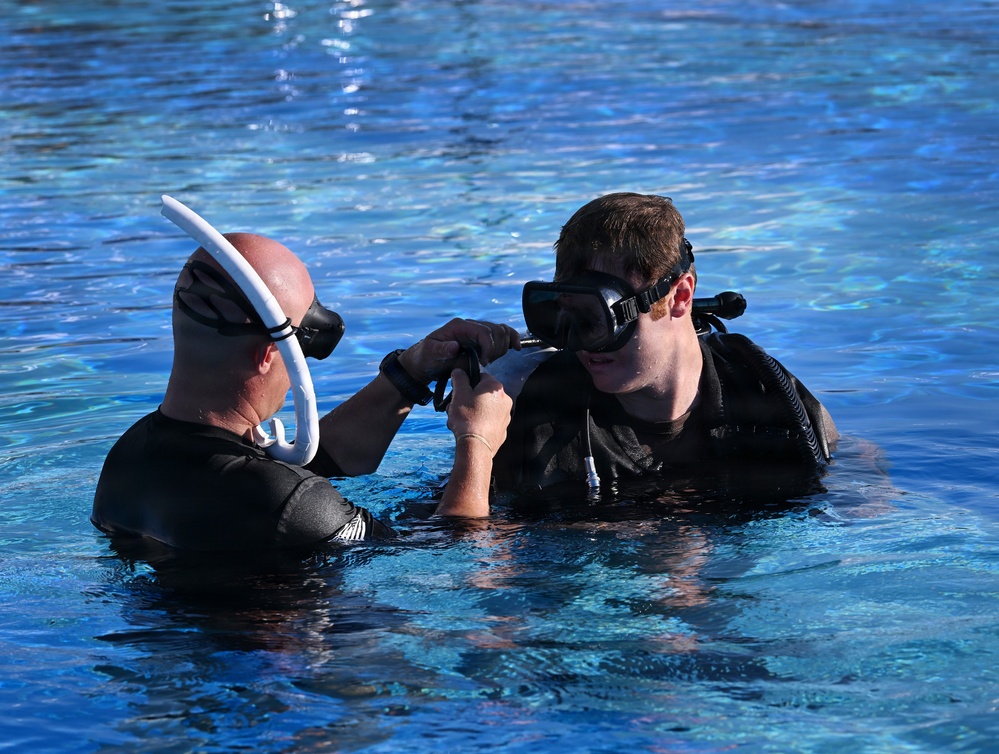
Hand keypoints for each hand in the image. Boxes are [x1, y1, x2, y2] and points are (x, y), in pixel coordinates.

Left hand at [398, 318, 520, 382]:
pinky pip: (502, 334)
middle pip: (496, 330)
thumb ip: (441, 350)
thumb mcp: (429, 353)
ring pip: (501, 332)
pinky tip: (516, 347)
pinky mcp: (481, 339)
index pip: (484, 331)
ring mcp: (477, 331)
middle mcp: (470, 325)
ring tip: (490, 360)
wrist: (424, 362)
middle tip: (486, 362)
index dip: (489, 347)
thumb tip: (454, 346)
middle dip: (496, 348)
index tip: (485, 362)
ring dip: (502, 347)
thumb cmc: (425, 357)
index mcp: (459, 326)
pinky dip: (511, 339)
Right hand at [445, 370, 511, 456]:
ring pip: (485, 409)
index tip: (458, 392)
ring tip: (459, 421)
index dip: (467, 383)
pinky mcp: (502, 430)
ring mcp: (505, 416)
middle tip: (455, 408)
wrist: (476, 447)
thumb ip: (459, 379)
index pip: (481, 377)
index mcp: (495, 387)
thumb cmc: (467, 418)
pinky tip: (469, 429)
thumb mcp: (459, 394)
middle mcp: (505, 400)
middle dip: (467, 400)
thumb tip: (459, 371)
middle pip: (482, 394)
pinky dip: (480, 423)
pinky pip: (489, 422)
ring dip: (471, 412)